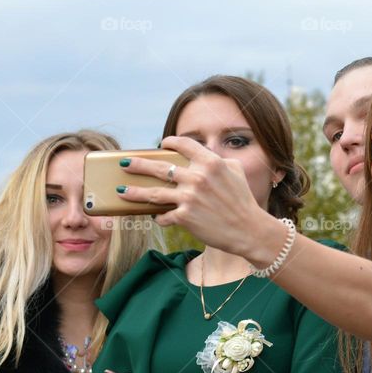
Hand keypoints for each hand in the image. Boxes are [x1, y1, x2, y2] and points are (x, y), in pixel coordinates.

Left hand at [115, 136, 281, 260]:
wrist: (249, 230)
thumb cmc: (243, 200)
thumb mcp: (236, 171)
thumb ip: (218, 160)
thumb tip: (205, 154)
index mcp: (210, 162)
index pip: (183, 144)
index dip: (169, 143)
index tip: (161, 145)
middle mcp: (197, 177)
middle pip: (159, 167)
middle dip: (138, 164)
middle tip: (124, 163)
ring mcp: (189, 198)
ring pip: (153, 193)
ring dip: (135, 192)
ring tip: (122, 191)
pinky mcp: (185, 217)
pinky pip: (164, 216)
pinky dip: (159, 217)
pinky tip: (155, 217)